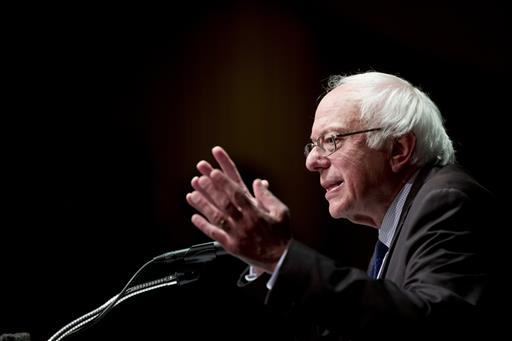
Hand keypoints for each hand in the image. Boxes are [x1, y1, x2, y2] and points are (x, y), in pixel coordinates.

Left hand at [186, 146, 290, 271]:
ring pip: (216, 218)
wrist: (280, 260)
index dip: (225, 183)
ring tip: (192, 195)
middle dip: (211, 191)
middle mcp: (244, 224)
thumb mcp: (281, 212)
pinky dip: (203, 226)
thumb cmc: (281, 235)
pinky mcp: (231, 246)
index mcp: (256, 214)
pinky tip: (194, 217)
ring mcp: (236, 236)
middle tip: (201, 179)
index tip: (215, 173)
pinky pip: (214, 235)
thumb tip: (258, 182)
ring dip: (203, 205)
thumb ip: (268, 196)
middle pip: (224, 204)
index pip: (238, 195)